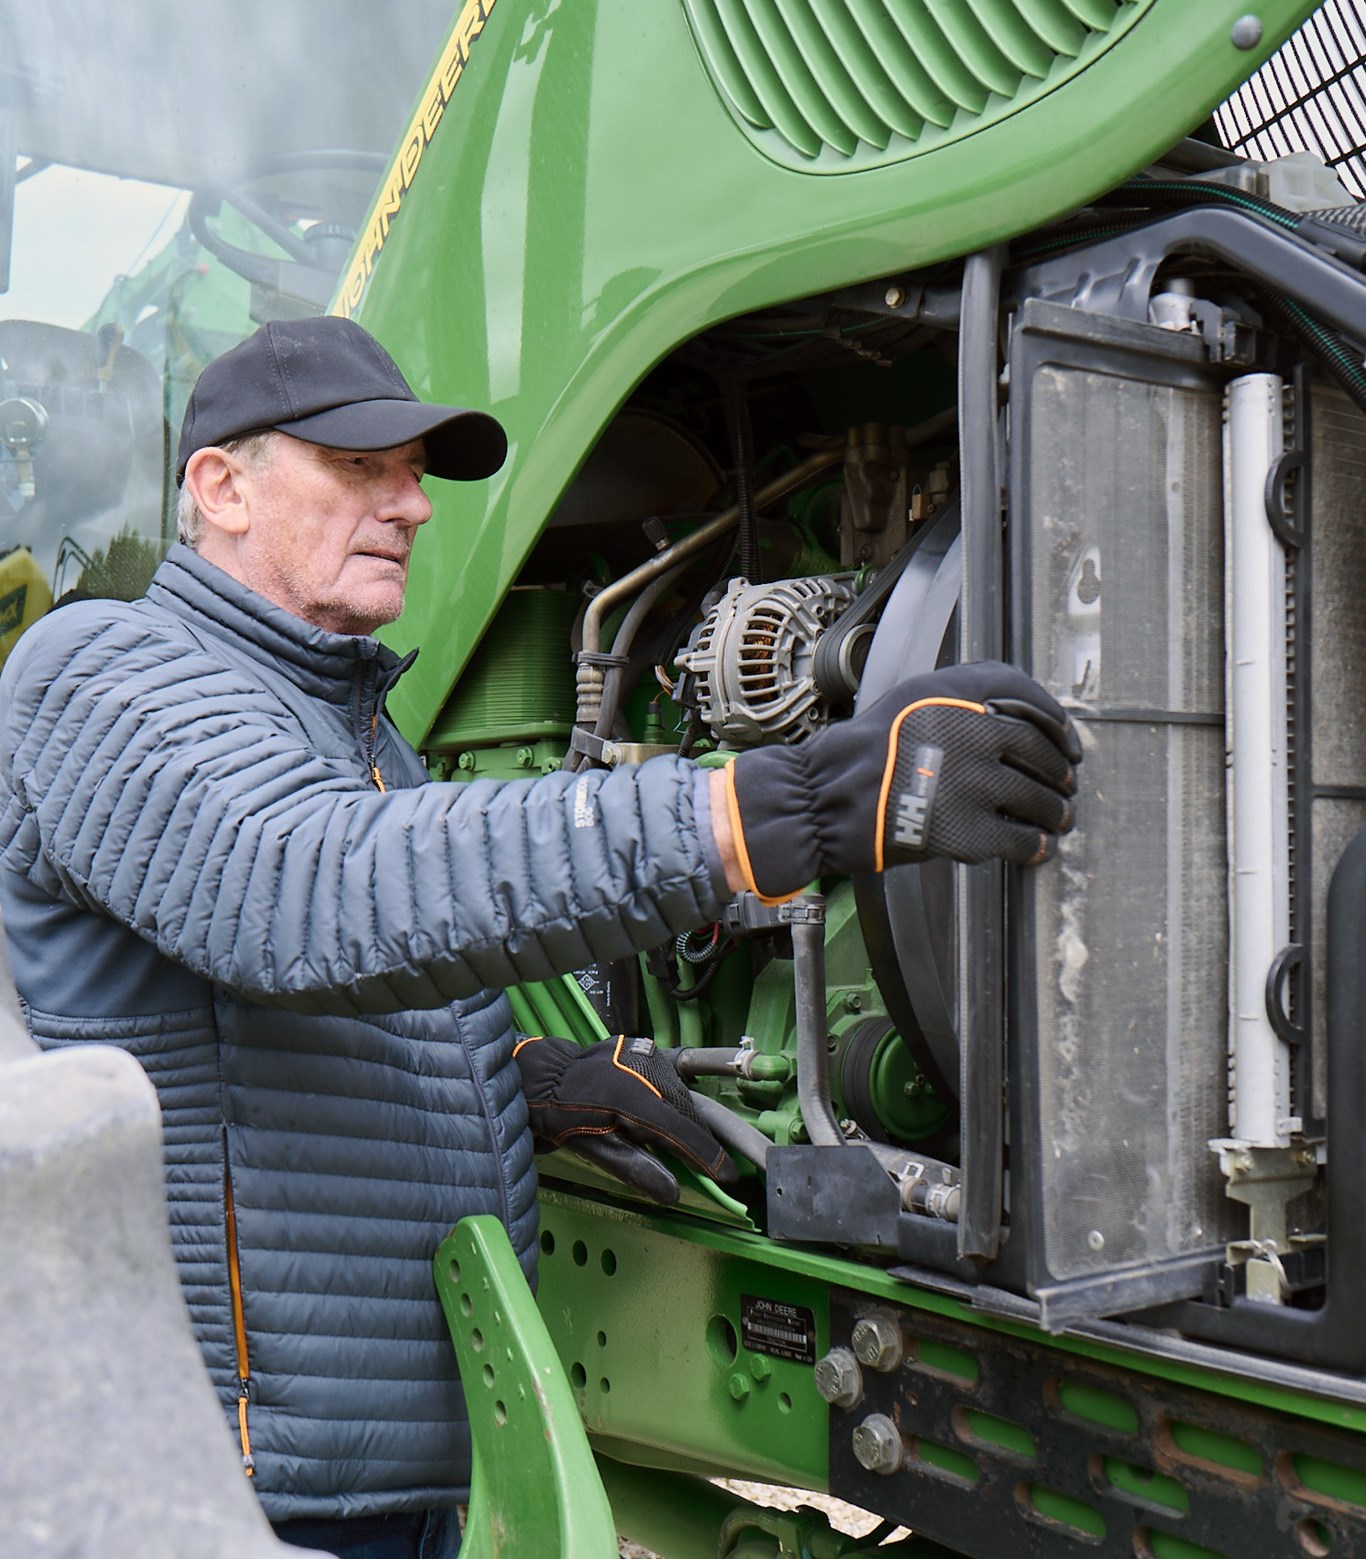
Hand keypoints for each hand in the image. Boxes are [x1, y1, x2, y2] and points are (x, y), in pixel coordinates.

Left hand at [513, 1034, 738, 1205]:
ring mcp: (648, 1055)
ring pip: (682, 1094)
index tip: (729, 1177)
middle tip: (709, 1166)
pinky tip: (665, 1112)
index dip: (709, 1158)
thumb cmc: (564, 1116)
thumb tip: (674, 1194)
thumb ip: (637, 1170)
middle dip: (700, 1141)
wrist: (547, 1075)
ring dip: (687, 1119)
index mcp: (636, 1101)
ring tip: (682, 1142)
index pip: (685, 1134)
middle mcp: (648, 1072)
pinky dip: (673, 1098)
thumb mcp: (596, 1150)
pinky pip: (670, 1078)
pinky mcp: (645, 1047)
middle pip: (689, 1114)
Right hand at [718, 660, 1081, 900]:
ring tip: (1061, 817)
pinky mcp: (968, 830)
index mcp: (957, 696)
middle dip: (1060, 769)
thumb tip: (1006, 711)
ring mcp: (973, 783)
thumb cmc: (862, 752)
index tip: (1066, 738)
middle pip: (1040, 750)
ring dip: (1055, 810)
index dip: (1056, 721)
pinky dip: (1035, 845)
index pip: (1027, 698)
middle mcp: (971, 733)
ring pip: (1038, 797)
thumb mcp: (911, 700)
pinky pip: (1019, 839)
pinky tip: (1040, 848)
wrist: (827, 798)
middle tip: (1068, 781)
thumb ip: (959, 699)